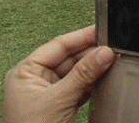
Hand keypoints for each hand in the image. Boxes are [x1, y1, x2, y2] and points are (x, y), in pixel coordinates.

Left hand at [1, 25, 115, 122]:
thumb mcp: (59, 99)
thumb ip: (83, 73)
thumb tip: (104, 52)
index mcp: (25, 72)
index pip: (57, 45)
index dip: (81, 37)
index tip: (104, 31)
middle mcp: (35, 80)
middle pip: (68, 57)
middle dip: (91, 53)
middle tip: (113, 49)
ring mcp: (47, 94)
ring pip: (76, 72)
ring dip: (93, 69)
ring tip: (111, 62)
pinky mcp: (59, 106)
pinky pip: (79, 87)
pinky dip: (92, 83)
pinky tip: (103, 79)